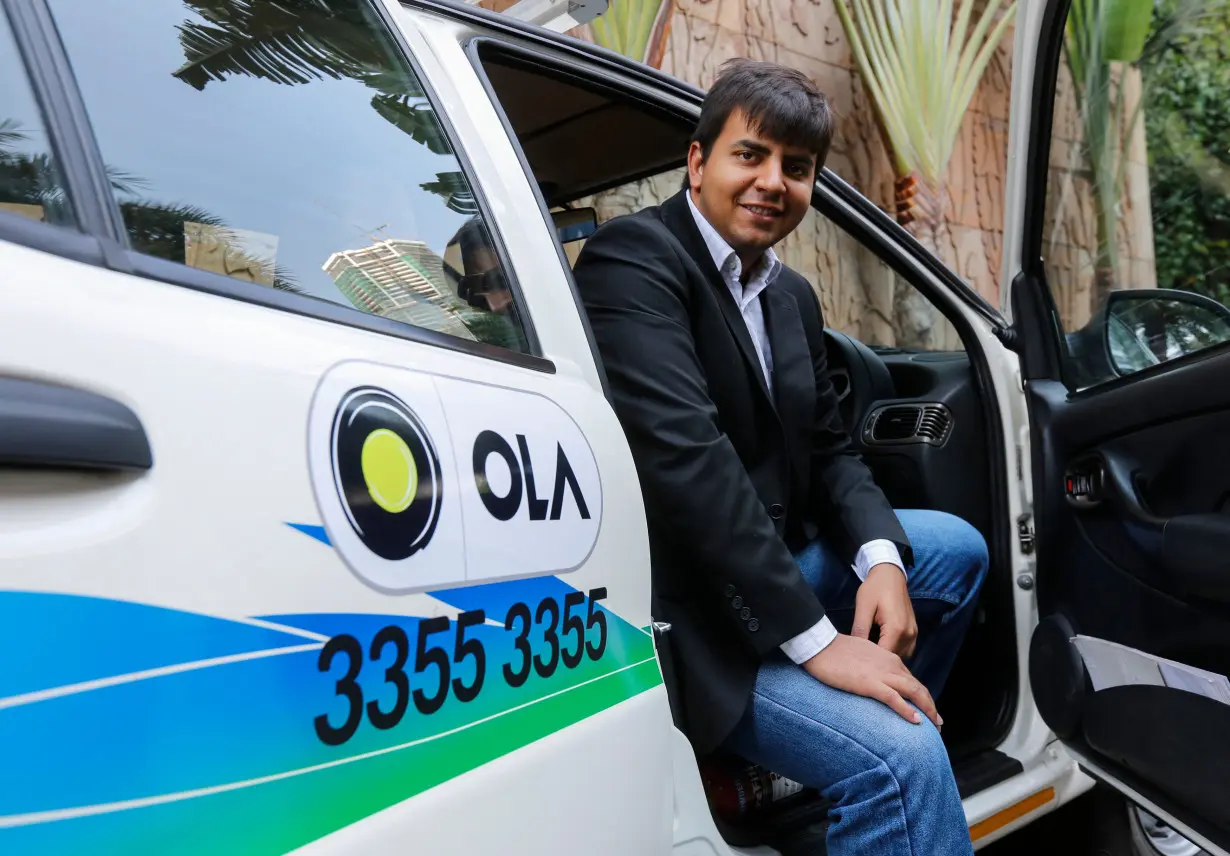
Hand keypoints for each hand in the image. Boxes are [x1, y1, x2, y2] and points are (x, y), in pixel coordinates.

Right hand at [802, 634, 940, 727]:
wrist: (820, 645)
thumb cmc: (836, 650)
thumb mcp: (862, 654)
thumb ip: (874, 665)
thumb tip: (876, 678)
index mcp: (888, 658)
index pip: (911, 679)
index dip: (922, 696)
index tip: (927, 710)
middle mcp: (891, 665)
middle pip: (918, 687)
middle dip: (931, 706)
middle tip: (938, 723)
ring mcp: (881, 674)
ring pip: (913, 693)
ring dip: (927, 710)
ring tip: (935, 725)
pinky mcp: (870, 684)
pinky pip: (895, 699)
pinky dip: (908, 710)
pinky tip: (917, 721)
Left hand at [853, 563, 917, 658]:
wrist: (890, 574)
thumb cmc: (875, 588)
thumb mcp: (863, 607)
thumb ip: (860, 629)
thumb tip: (853, 649)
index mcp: (896, 629)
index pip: (884, 656)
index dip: (870, 661)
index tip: (857, 661)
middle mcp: (909, 634)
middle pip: (893, 659)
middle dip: (878, 660)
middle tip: (861, 657)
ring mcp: (914, 633)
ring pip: (900, 656)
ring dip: (887, 657)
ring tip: (870, 652)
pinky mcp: (913, 631)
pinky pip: (906, 649)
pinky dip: (894, 651)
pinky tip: (880, 645)